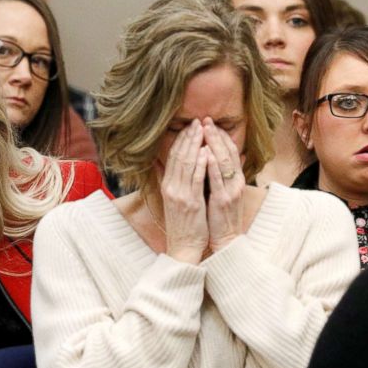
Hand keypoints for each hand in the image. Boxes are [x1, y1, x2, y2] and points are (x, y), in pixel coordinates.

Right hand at [160, 120, 209, 263]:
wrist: (183, 246)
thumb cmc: (182, 223)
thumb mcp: (173, 199)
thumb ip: (169, 180)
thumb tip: (162, 164)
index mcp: (167, 186)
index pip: (173, 157)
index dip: (181, 140)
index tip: (189, 126)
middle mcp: (171, 188)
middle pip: (179, 156)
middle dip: (189, 137)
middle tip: (197, 122)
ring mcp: (181, 195)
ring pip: (187, 164)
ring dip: (195, 145)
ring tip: (202, 130)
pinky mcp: (192, 203)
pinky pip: (196, 180)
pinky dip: (201, 164)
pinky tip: (205, 152)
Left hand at [203, 117, 245, 251]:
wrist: (226, 239)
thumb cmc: (221, 215)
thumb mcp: (224, 191)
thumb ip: (221, 174)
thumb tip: (216, 157)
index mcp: (235, 178)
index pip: (230, 150)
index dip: (220, 135)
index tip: (209, 122)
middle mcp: (235, 181)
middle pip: (228, 152)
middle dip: (216, 134)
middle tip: (205, 119)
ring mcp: (230, 190)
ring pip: (224, 162)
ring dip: (214, 144)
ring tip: (205, 129)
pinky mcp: (223, 199)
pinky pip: (217, 180)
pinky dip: (212, 165)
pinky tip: (207, 153)